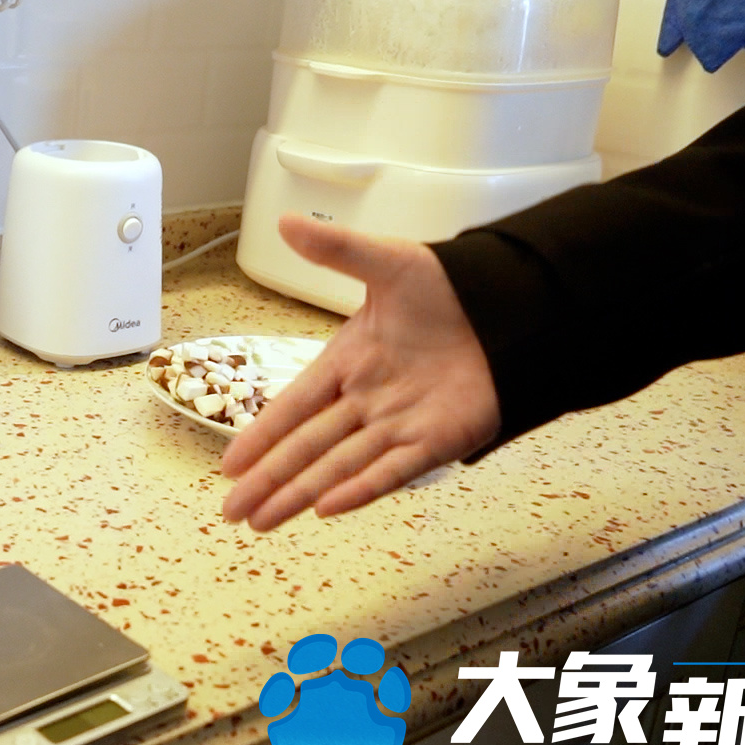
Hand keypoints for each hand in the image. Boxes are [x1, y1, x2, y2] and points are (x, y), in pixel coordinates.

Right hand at [221, 215, 500, 529]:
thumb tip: (286, 223)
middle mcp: (366, 399)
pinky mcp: (435, 441)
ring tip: (262, 521)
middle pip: (307, 447)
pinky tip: (326, 509)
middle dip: (269, 480)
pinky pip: (392, 471)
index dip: (262, 435)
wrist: (513, 308)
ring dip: (300, 494)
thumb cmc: (450, 287)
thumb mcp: (387, 262)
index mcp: (348, 360)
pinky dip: (360, 490)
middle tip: (231, 511)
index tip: (231, 464)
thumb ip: (336, 250)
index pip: (294, 405)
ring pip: (339, 466)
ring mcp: (399, 424)